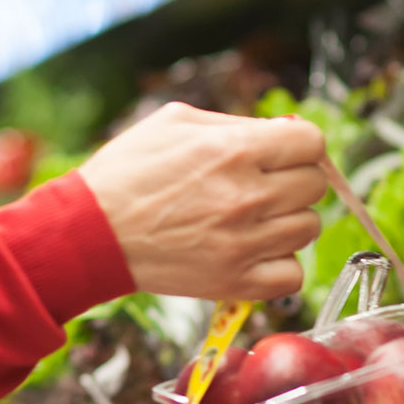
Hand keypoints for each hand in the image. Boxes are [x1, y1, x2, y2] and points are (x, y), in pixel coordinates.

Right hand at [77, 103, 327, 299]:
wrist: (90, 232)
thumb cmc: (126, 173)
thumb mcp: (174, 122)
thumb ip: (233, 123)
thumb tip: (280, 132)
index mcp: (236, 149)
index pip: (313, 144)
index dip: (300, 147)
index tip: (284, 154)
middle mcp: (247, 195)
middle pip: (314, 185)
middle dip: (293, 180)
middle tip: (264, 186)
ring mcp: (244, 243)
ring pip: (308, 228)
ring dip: (287, 222)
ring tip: (253, 220)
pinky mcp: (235, 282)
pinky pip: (293, 275)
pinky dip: (280, 265)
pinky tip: (255, 252)